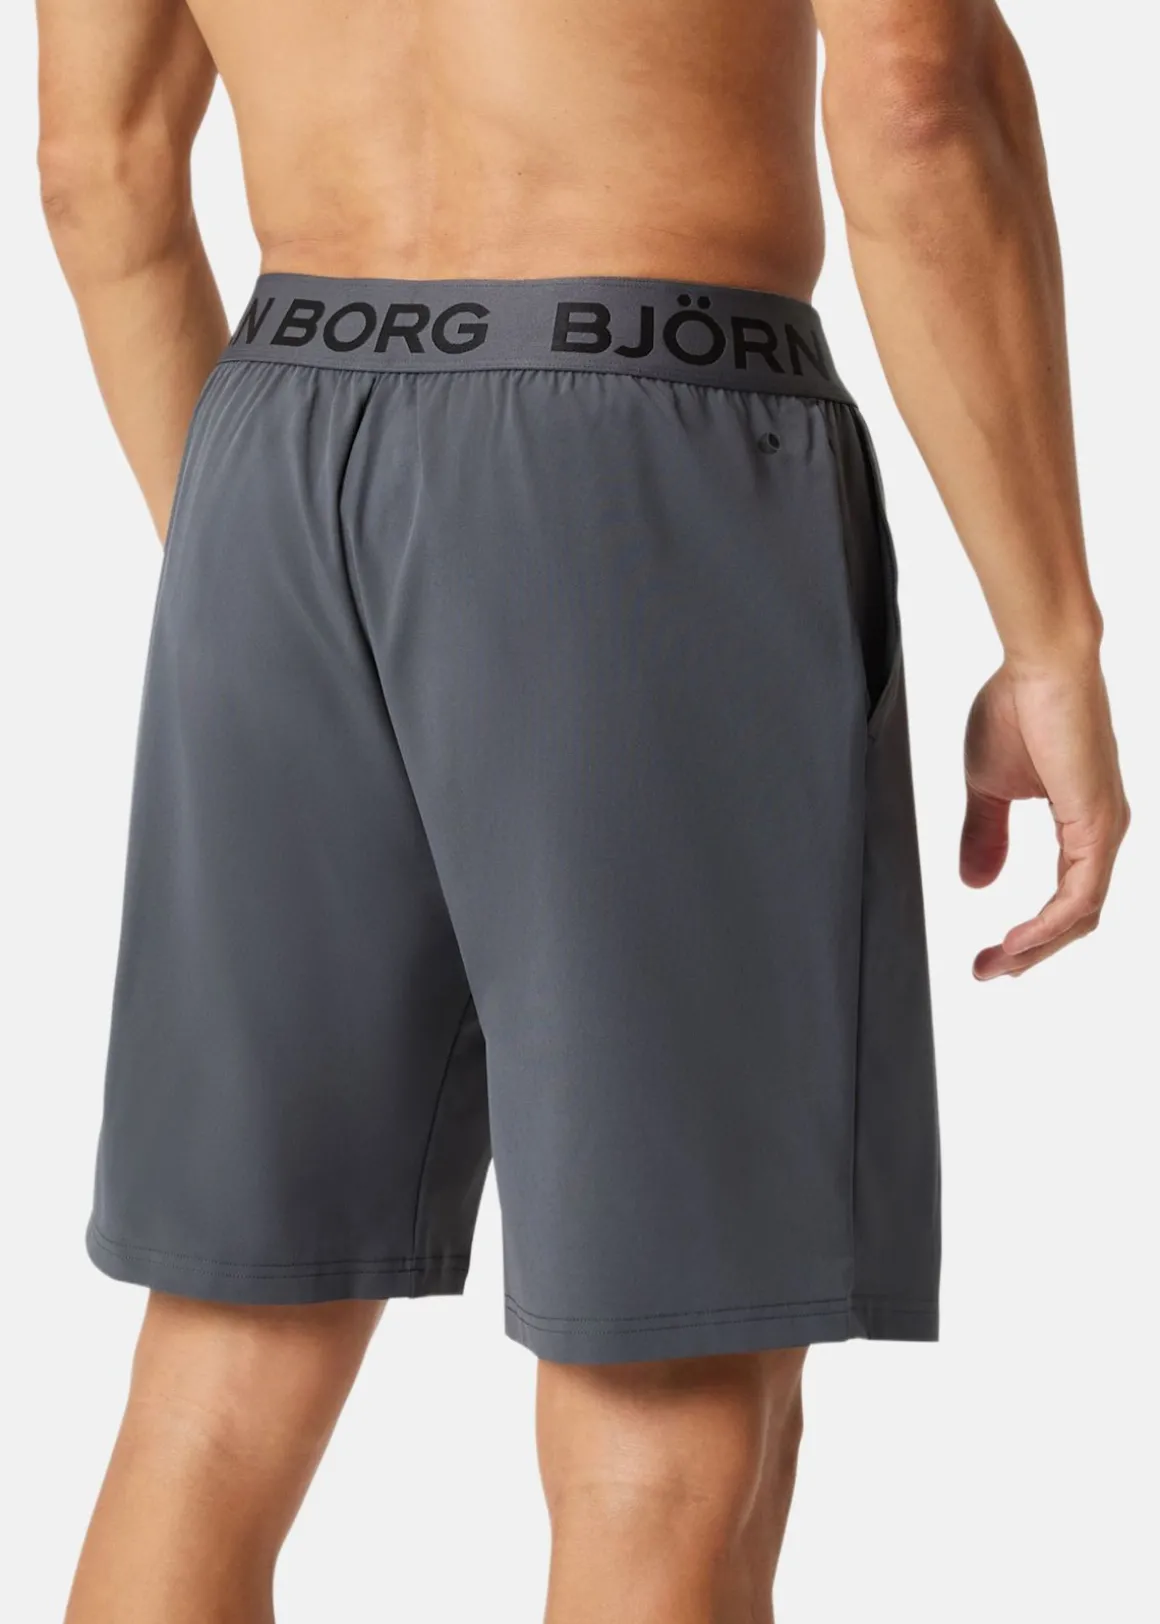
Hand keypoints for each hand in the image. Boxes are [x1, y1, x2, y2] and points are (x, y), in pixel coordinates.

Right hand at [959, 659, 1128, 978]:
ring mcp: (1105, 830)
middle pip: (1076, 917)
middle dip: (1030, 953)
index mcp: (1083, 823)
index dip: (1029, 933)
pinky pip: (1078, 896)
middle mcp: (1103, 832)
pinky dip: (1047, 925)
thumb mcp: (988, 787)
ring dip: (1036, 947)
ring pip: (1080, 914)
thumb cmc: (1017, 706)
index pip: (1065, 898)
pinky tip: (1017, 940)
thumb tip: (976, 883)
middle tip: (988, 972)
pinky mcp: (1097, 825)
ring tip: (996, 964)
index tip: (988, 954)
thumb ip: (985, 836)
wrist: (1039, 665)